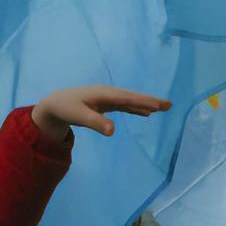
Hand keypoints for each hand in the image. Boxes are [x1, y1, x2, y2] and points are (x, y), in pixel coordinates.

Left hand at [31, 86, 171, 141]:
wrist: (55, 103)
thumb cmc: (66, 109)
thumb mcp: (79, 117)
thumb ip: (96, 123)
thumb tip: (113, 131)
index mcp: (103, 94)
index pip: (126, 98)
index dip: (141, 101)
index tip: (157, 106)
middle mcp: (108, 94)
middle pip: (133, 97)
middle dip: (151, 100)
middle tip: (169, 105)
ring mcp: (108, 98)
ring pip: (131, 101)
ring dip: (146, 103)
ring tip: (164, 107)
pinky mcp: (107, 103)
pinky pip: (126, 105)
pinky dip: (137, 108)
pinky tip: (146, 113)